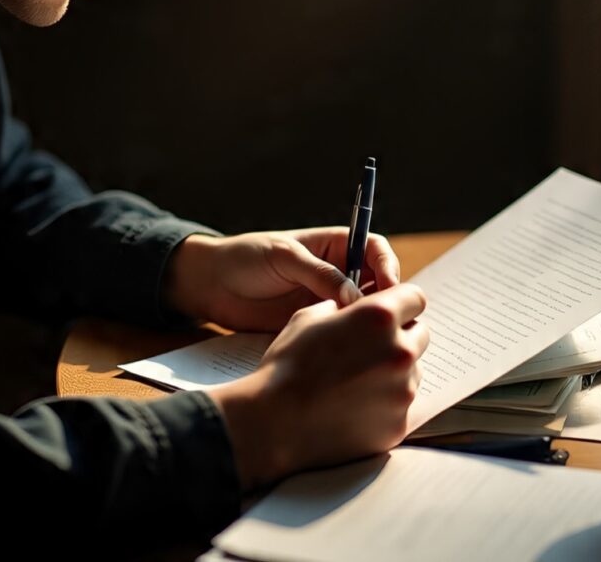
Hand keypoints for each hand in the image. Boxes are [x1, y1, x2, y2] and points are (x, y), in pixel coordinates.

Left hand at [162, 227, 400, 331]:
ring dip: (371, 325)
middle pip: (378, 285)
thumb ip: (319, 274)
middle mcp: (337, 272)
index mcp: (334, 246)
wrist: (211, 285)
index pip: (376, 250)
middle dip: (386, 301)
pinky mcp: (316, 325)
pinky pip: (342, 333)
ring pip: (364, 312)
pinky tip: (351, 354)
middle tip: (383, 321)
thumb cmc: (246, 257)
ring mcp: (328, 300)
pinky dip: (351, 342)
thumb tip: (353, 296)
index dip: (388, 267)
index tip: (389, 289)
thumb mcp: (284, 257)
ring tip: (370, 340)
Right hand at [208, 283, 428, 487]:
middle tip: (370, 346)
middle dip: (400, 335)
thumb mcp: (309, 318)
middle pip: (420, 334)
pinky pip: (403, 405)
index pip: (416, 298)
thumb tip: (355, 309)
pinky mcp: (398, 425)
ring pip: (414, 371)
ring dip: (395, 369)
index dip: (401, 302)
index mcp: (379, 317)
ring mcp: (402, 392)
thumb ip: (343, 308)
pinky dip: (386, 402)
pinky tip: (356, 405)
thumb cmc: (287, 365)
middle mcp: (399, 352)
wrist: (274, 424)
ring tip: (358, 379)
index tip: (390, 311)